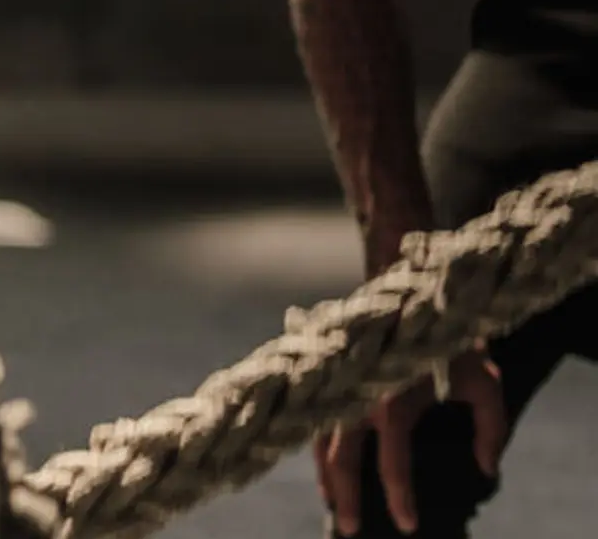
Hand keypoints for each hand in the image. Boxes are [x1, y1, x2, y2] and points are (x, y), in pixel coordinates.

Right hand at [315, 347, 505, 534]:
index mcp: (395, 404)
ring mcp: (340, 388)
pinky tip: (325, 469)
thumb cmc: (454, 341)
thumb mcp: (486, 384)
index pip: (393, 466)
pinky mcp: (332, 379)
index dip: (401, 501)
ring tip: (335, 505)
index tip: (409, 526)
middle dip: (346, 500)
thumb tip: (485, 469)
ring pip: (320, 442)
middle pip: (342, 461)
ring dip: (326, 478)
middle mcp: (359, 400)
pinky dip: (318, 450)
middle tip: (352, 530)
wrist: (414, 292)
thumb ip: (491, 430)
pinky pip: (316, 421)